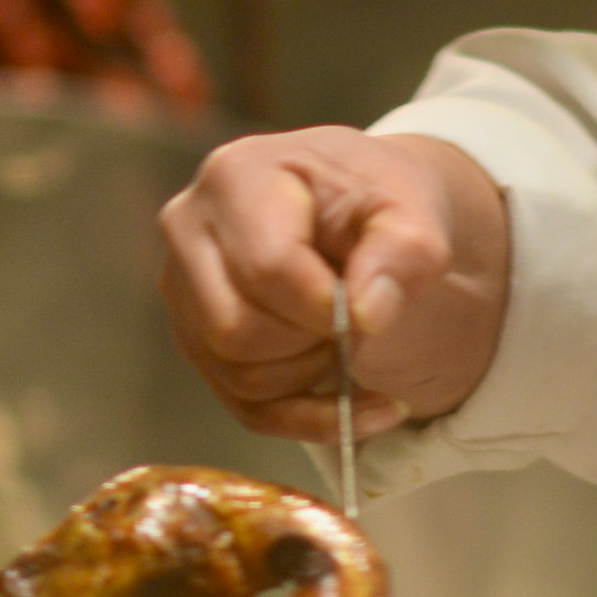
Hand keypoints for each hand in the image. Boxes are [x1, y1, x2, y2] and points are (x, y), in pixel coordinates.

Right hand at [157, 129, 510, 438]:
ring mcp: (183, 288)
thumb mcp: (413, 207)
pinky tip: (364, 404)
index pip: (266, 267)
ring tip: (354, 336)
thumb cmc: (378, 198)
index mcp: (236, 178)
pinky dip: (311, 418)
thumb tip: (366, 312)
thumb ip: (403, 250)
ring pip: (239, 375)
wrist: (358, 206)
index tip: (373, 315)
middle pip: (237, 330)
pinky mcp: (195, 337)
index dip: (326, 308)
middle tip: (363, 320)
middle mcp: (189, 230)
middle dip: (315, 343)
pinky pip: (244, 406)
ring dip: (313, 376)